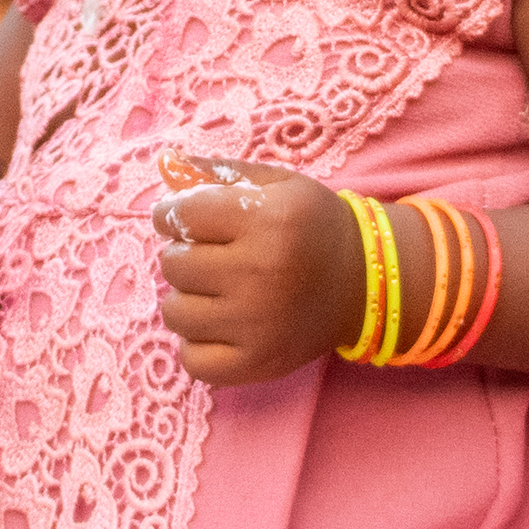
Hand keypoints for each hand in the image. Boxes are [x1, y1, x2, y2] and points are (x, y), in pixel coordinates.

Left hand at [149, 159, 367, 386]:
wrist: (364, 283)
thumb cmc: (312, 226)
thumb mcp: (277, 184)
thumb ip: (218, 172)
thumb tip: (165, 165)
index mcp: (267, 220)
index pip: (181, 215)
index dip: (172, 214)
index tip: (185, 220)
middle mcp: (261, 273)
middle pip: (173, 264)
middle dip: (185, 254)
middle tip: (213, 255)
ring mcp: (258, 324)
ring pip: (175, 312)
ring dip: (188, 298)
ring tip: (217, 290)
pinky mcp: (258, 363)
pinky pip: (192, 359)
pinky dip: (197, 342)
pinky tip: (220, 324)